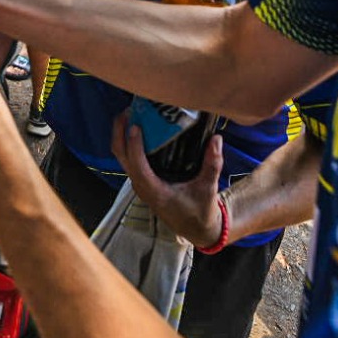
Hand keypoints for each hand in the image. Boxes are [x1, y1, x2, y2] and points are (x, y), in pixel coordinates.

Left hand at [112, 113, 226, 248]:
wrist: (195, 228)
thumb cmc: (200, 210)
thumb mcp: (208, 188)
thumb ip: (212, 164)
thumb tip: (216, 138)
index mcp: (154, 191)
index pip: (137, 166)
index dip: (134, 145)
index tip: (136, 126)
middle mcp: (141, 186)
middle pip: (121, 155)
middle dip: (120, 131)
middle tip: (130, 109)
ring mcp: (139, 183)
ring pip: (122, 155)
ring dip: (122, 134)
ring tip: (133, 112)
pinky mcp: (142, 179)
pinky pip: (129, 157)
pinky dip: (129, 141)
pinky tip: (141, 126)